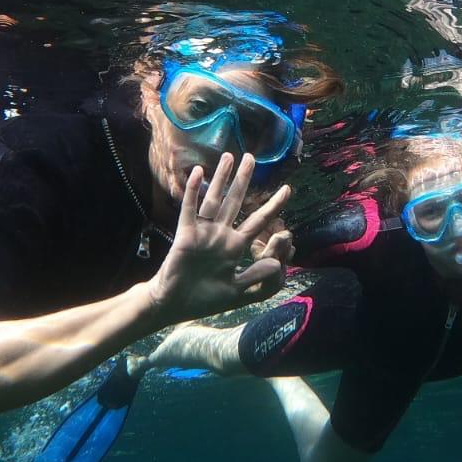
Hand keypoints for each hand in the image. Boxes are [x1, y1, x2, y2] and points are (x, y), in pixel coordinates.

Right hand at [147, 153, 291, 322]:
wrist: (173, 304)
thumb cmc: (204, 299)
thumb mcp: (235, 292)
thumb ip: (254, 277)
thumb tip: (276, 264)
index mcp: (235, 247)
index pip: (258, 222)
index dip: (273, 206)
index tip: (287, 189)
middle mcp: (221, 235)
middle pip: (235, 202)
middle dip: (243, 180)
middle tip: (251, 158)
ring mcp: (203, 232)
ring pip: (214, 199)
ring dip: (220, 178)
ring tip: (228, 156)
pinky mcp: (186, 234)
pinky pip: (190, 209)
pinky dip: (193, 191)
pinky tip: (198, 173)